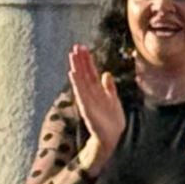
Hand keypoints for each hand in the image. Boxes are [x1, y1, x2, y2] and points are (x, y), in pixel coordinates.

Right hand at [66, 44, 122, 170]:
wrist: (112, 137)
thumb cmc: (112, 121)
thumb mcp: (113, 99)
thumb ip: (109, 87)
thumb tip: (107, 73)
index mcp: (98, 90)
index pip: (91, 71)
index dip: (87, 59)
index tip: (83, 47)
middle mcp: (91, 93)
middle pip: (85, 73)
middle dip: (80, 60)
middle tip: (75, 46)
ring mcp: (88, 100)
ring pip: (81, 80)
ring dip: (76, 67)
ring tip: (71, 55)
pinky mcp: (86, 107)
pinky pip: (80, 92)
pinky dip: (76, 83)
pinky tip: (72, 73)